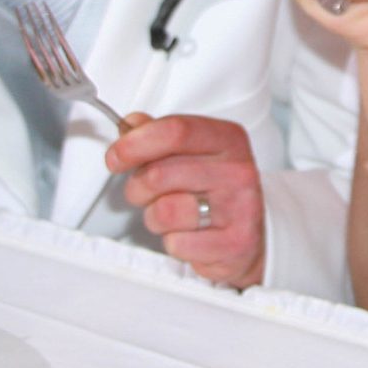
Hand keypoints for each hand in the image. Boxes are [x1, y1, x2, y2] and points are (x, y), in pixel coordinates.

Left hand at [108, 113, 266, 288]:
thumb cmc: (216, 192)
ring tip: (169, 216)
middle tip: (144, 193)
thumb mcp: (194, 154)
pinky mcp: (235, 243)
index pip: (173, 131)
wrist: (251, 237)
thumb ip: (161, 136)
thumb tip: (131, 124)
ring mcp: (240, 208)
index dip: (134, 144)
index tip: (116, 157)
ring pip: (164, 211)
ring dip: (154, 218)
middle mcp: (238, 170)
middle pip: (159, 173)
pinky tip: (189, 236)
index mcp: (228, 139)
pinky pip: (177, 243)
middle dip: (137, 187)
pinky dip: (173, 243)